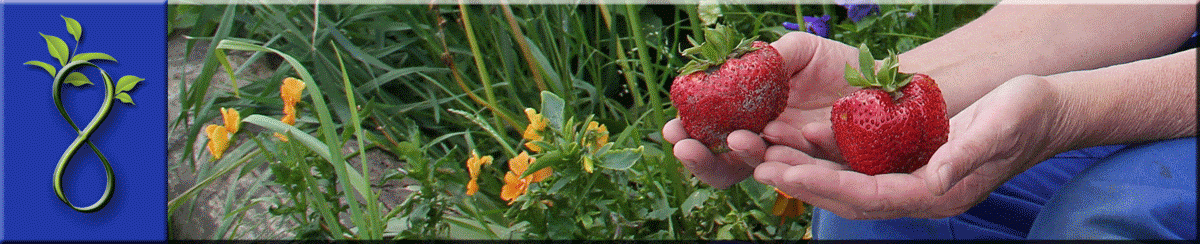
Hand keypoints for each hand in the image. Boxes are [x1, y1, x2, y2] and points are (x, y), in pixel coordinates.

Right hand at [662, 31, 862, 187]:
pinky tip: (779, 136)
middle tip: (685, 145)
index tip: (671, 128)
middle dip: (700, 158)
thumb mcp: (799, 51)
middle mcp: (768, 146)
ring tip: (739, 138)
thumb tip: (730, 68)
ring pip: (759, 171)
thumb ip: (767, 59)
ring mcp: (796, 161)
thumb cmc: (840, 66)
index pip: (712, 136)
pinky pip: (804, 171)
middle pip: (724, 165)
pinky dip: (788, 158)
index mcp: (753, 121)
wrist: (891, 81)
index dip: (689, 136)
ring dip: (743, 157)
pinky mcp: (828, 170)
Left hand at [754, 75, 1073, 218]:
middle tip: (758, 164)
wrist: (1049, 111)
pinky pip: (860, 168)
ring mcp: (914, 181)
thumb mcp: (999, 126)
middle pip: (848, 197)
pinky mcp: (910, 165)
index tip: (787, 170)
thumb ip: (965, 155)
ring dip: (807, 173)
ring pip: (848, 185)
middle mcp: (920, 194)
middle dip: (802, 182)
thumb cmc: (1026, 114)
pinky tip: (801, 143)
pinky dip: (828, 159)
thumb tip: (932, 178)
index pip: (868, 196)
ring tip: (766, 158)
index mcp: (937, 194)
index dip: (825, 184)